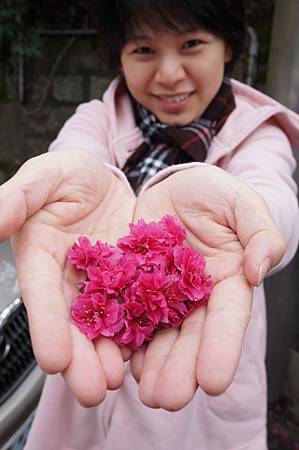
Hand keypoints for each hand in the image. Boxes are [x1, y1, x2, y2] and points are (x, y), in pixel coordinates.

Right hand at [0, 150, 135, 405]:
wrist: (106, 180)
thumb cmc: (71, 175)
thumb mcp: (45, 176)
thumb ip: (18, 197)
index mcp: (42, 257)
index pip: (41, 296)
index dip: (46, 326)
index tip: (53, 359)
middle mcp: (69, 278)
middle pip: (71, 321)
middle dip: (80, 356)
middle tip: (91, 389)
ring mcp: (101, 282)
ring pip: (103, 323)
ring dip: (108, 353)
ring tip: (116, 380)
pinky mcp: (129, 280)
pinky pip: (134, 307)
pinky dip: (137, 331)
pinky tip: (145, 354)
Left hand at [130, 165, 284, 410]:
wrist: (173, 188)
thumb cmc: (212, 193)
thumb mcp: (240, 203)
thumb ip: (259, 233)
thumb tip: (258, 271)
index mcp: (227, 280)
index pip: (228, 317)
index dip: (222, 348)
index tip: (214, 381)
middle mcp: (196, 295)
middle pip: (192, 336)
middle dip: (182, 368)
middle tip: (169, 398)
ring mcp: (165, 294)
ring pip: (161, 334)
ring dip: (154, 365)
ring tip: (145, 392)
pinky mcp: (135, 286)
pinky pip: (130, 315)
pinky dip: (126, 339)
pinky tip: (121, 361)